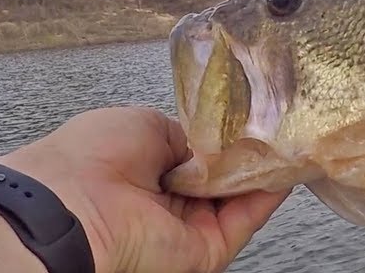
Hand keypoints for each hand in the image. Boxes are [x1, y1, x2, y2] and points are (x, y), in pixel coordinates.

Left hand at [0, 107, 287, 272]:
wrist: (70, 210)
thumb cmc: (91, 157)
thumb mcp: (145, 124)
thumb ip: (188, 134)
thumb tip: (217, 140)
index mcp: (146, 165)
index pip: (199, 152)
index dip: (228, 133)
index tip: (258, 114)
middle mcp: (167, 198)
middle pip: (223, 174)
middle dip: (252, 149)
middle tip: (283, 123)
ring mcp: (187, 225)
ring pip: (240, 196)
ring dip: (266, 169)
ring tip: (294, 138)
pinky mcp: (205, 250)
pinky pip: (245, 220)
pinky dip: (268, 195)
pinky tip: (288, 165)